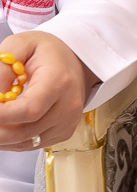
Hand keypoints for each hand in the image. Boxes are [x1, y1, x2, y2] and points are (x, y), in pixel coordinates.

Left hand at [0, 32, 96, 151]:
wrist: (74, 60)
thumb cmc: (46, 52)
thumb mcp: (19, 45)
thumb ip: (1, 69)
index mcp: (59, 81)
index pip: (30, 109)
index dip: (1, 116)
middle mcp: (68, 105)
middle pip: (24, 132)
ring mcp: (68, 121)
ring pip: (24, 143)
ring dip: (0, 137)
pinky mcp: (63, 132)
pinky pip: (31, 145)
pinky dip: (11, 140)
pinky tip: (4, 126)